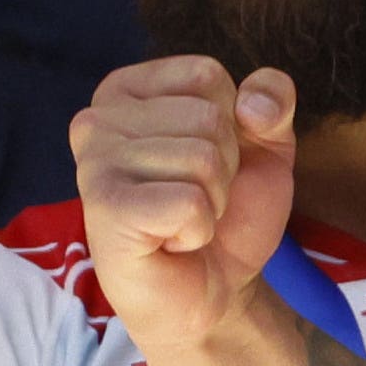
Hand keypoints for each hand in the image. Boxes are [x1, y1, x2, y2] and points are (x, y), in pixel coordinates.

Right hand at [69, 55, 303, 365]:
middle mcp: (97, 120)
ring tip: (181, 219)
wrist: (214, 291)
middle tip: (195, 197)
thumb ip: (271, 102)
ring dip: (211, 199)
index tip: (209, 158)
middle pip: (208, 118)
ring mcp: (93, 165)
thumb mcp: (266, 144)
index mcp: (127, 91)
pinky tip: (170, 241)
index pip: (207, 75)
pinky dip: (197, 229)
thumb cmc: (228, 211)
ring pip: (202, 159)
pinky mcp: (103, 210)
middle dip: (223, 166)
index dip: (234, 122)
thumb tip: (253, 102)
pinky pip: (188, 202)